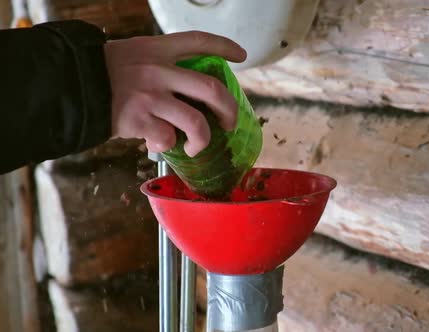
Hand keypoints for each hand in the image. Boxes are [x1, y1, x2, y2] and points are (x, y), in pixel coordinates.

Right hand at [104, 31, 246, 156]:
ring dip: (202, 140)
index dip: (224, 46)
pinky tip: (156, 143)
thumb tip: (185, 97)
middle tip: (229, 123)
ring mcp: (150, 96)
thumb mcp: (133, 54)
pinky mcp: (139, 120)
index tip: (241, 56)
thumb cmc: (103, 73)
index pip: (198, 41)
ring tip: (194, 147)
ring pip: (196, 123)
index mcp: (157, 50)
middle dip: (229, 111)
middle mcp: (158, 71)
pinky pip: (167, 138)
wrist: (69, 86)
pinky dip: (166, 145)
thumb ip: (160, 68)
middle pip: (212, 90)